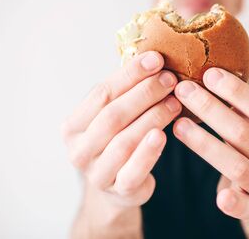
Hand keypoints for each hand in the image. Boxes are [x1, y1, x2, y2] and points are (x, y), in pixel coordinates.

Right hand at [61, 51, 180, 207]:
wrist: (119, 184)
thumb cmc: (118, 139)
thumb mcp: (115, 115)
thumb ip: (125, 92)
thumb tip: (154, 57)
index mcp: (73, 125)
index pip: (102, 94)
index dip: (130, 74)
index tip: (157, 59)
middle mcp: (79, 149)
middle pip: (113, 115)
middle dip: (144, 94)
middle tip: (170, 79)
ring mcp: (96, 173)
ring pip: (124, 140)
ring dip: (152, 117)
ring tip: (175, 102)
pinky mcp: (118, 190)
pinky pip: (133, 171)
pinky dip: (148, 152)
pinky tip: (164, 134)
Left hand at [172, 68, 248, 219]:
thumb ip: (240, 102)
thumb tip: (207, 64)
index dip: (235, 91)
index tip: (208, 73)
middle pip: (243, 133)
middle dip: (210, 109)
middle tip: (183, 90)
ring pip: (235, 164)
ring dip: (204, 143)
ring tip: (177, 123)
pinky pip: (244, 207)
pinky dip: (233, 202)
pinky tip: (220, 196)